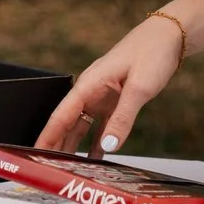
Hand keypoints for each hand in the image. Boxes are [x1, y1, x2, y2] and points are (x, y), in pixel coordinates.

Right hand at [37, 15, 183, 156]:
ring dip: (75, 146)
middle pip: (68, 123)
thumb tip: (108, 147)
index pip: (61, 116)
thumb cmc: (152, 52)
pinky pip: (102, 125)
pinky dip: (98, 142)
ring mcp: (103, 96)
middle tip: (46, 168)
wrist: (169, 35)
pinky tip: (96, 159)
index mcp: (89, 84)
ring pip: (83, 126)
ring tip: (66, 169)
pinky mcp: (116, 100)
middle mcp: (91, 91)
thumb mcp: (139, 88)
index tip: (34, 153)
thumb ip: (122, 118)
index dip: (47, 136)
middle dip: (56, 145)